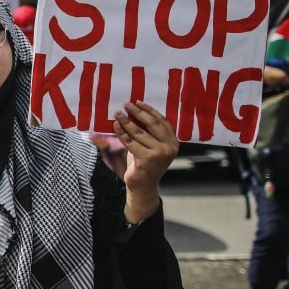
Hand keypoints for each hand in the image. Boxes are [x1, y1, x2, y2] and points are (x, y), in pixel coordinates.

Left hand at [114, 101, 177, 219]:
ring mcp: (160, 153)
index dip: (149, 110)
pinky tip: (115, 126)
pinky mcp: (147, 159)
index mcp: (173, 142)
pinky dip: (122, 132)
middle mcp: (169, 147)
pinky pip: (131, 142)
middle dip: (138, 112)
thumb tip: (133, 112)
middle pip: (152, 124)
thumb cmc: (145, 163)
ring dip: (126, 122)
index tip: (138, 102)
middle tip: (126, 104)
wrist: (143, 186)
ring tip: (117, 114)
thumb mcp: (149, 146)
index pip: (162, 121)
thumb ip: (147, 132)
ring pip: (139, 132)